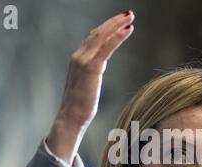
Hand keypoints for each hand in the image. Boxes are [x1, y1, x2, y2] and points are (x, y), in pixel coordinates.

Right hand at [47, 10, 134, 163]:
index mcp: (77, 59)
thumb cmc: (80, 106)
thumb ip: (92, 71)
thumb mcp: (87, 83)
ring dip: (116, 25)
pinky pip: (106, 48)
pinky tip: (127, 30)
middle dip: (113, 22)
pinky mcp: (90, 68)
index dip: (107, 28)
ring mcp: (83, 61)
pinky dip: (117, 37)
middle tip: (128, 14)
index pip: (93, 38)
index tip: (119, 22)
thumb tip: (99, 66)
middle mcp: (78, 56)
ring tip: (130, 18)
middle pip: (98, 33)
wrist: (71, 117)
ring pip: (101, 36)